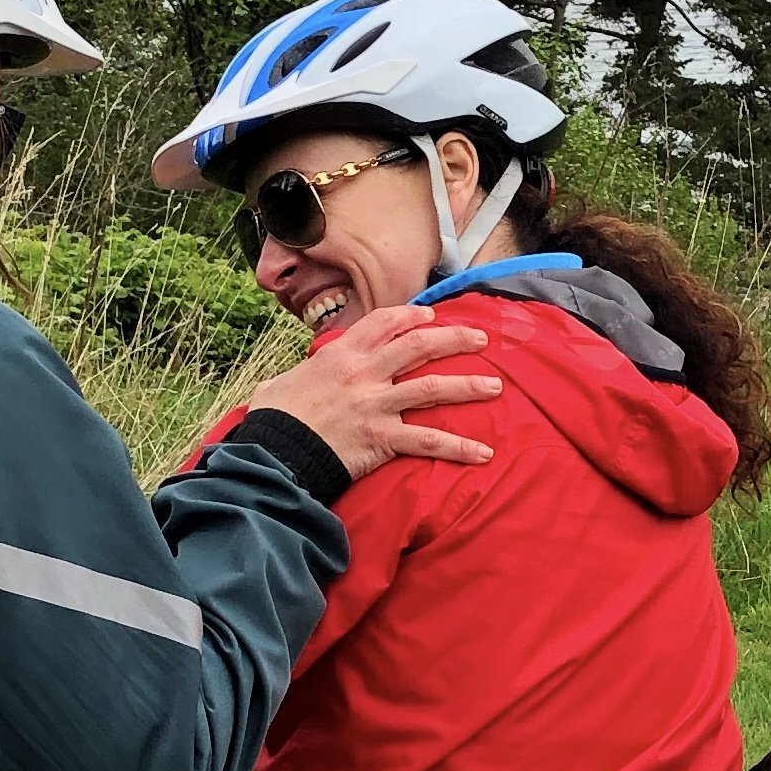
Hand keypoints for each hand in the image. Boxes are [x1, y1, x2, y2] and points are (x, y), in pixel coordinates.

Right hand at [246, 305, 499, 481]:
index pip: (383, 323)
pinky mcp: (382, 438)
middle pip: (418, 346)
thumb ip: (307, 372)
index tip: (431, 316)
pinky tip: (483, 454)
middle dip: (454, 338)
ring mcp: (376, 404)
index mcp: (341, 354)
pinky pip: (428, 441)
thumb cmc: (274, 419)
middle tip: (480, 338)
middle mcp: (363, 373)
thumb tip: (305, 375)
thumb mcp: (284, 381)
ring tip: (495, 386)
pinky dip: (458, 447)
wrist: (274, 450)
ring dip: (468, 386)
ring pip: (432, 387)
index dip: (411, 317)